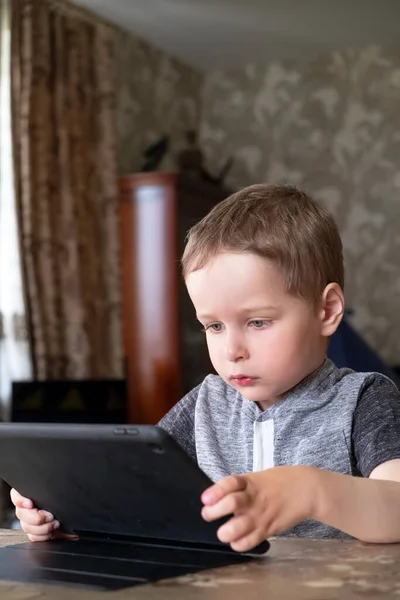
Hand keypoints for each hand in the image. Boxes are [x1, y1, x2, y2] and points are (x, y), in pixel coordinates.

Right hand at [10, 489, 77, 541]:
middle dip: (36, 517)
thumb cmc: (68, 501)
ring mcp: (30, 521)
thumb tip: (52, 482)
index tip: (30, 504)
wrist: (75, 519)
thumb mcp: (61, 491)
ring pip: (27, 527)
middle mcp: (27, 507)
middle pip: (21, 513)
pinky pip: (33, 537)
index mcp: (31, 494)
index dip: (20, 500)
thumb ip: (52, 488)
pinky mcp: (35, 533)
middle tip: (50, 516)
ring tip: (56, 524)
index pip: (17, 495)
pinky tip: (53, 532)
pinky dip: (44, 536)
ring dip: (42, 528)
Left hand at [201, 466, 317, 551]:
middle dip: (214, 512)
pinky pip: (251, 541)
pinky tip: (236, 540)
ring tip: (223, 532)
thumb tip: (214, 499)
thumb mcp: (255, 479)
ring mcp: (261, 514)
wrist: (305, 489)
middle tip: (208, 515)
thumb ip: (238, 488)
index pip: (230, 483)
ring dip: (226, 532)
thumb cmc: (277, 483)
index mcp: (249, 482)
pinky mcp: (268, 529)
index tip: (205, 499)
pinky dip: (240, 544)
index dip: (216, 491)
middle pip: (232, 503)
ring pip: (239, 527)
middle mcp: (253, 498)